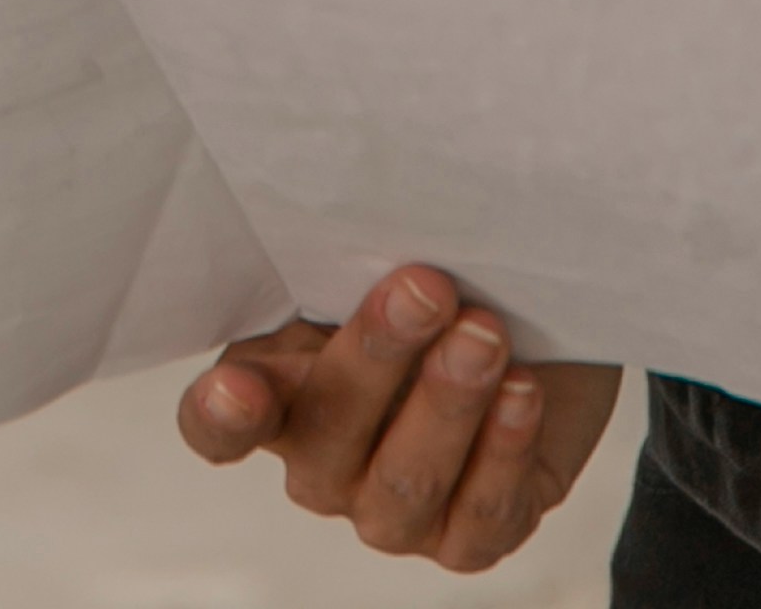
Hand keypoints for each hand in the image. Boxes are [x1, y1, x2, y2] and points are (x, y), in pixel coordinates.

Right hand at [177, 264, 615, 571]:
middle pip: (325, 434)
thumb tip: (348, 220)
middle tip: (424, 289)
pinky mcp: (468, 540)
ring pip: (403, 481)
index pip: (217, 426)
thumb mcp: (380, 270)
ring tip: (484, 335)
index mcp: (277, 396)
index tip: (235, 387)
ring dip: (447, 403)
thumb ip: (346, 267)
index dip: (220, 415)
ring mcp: (392, 513)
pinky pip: (480, 512)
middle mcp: (324, 467)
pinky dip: (503, 449)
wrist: (543, 337)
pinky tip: (521, 392)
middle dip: (375, 357)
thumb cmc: (443, 296)